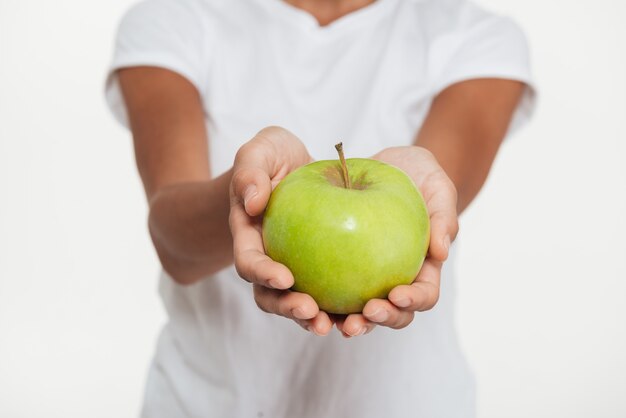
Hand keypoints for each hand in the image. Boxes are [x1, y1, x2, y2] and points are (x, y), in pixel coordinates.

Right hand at [229, 126, 334, 334]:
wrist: (295, 168)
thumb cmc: (274, 158)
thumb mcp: (260, 150)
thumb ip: (250, 170)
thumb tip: (253, 201)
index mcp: (250, 238)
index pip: (250, 262)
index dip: (263, 273)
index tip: (285, 276)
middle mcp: (270, 261)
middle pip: (273, 296)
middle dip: (290, 309)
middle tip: (312, 312)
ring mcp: (296, 269)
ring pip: (303, 304)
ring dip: (320, 319)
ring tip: (343, 326)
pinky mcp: (322, 271)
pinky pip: (333, 293)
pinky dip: (347, 306)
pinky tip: (370, 310)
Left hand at [335, 146, 458, 336]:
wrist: (386, 166)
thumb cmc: (419, 175)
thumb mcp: (437, 186)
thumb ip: (443, 215)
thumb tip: (441, 251)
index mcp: (423, 269)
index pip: (423, 295)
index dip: (412, 301)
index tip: (396, 294)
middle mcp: (394, 279)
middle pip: (391, 313)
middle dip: (379, 320)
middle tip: (363, 313)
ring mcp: (366, 277)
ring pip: (357, 311)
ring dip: (346, 321)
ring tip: (330, 322)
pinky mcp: (338, 265)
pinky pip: (327, 286)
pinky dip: (317, 298)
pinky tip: (301, 297)